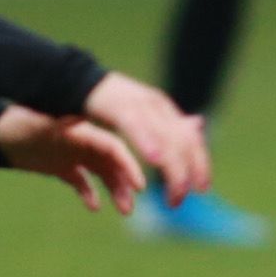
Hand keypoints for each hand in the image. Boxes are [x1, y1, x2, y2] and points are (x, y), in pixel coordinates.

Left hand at [0, 108, 145, 214]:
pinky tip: (94, 207)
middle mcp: (84, 142)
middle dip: (125, 185)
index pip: (114, 148)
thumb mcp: (39, 125)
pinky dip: (90, 194)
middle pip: (114, 164)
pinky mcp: (63, 166)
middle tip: (130, 208)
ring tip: (124, 212)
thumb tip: (78, 116)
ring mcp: (75, 155)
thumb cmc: (18, 125)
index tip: (139, 185)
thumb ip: (60, 122)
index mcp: (84, 132)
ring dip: (115, 192)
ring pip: (103, 175)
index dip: (128, 166)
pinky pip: (83, 182)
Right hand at [81, 71, 211, 204]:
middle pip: (180, 140)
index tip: (202, 188)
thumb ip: (167, 123)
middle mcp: (155, 105)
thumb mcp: (143, 114)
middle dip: (184, 172)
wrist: (72, 78)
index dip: (200, 164)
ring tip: (177, 187)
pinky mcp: (116, 104)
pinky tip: (155, 158)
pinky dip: (147, 139)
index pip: (190, 138)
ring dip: (172, 163)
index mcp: (163, 108)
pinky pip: (134, 124)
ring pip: (163, 135)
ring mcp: (138, 103)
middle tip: (180, 198)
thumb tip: (198, 124)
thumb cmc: (109, 102)